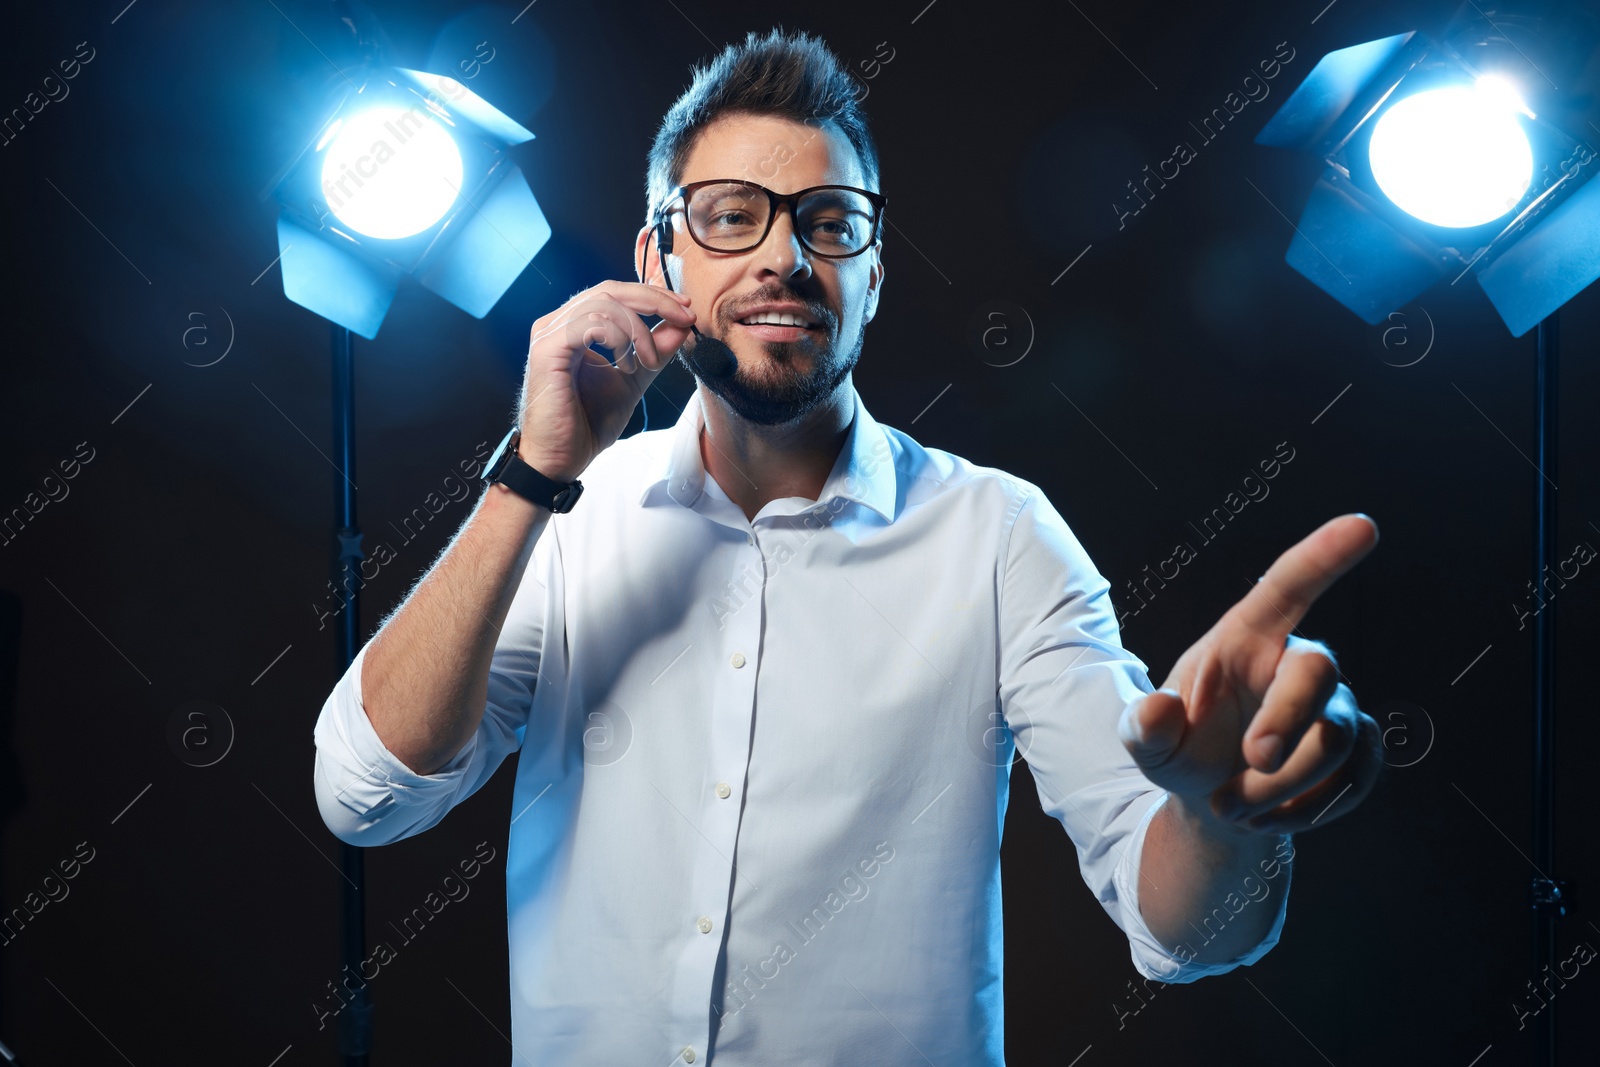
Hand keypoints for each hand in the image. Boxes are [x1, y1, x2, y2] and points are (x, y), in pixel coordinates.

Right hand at [515, 280, 697, 481]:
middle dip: (655, 300)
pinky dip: (620, 337)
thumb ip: (654, 351)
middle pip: (611, 289)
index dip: (653, 296)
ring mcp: (549, 333)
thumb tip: (681, 326)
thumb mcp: (633, 380)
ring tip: (652, 361)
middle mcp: (558, 323)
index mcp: (574, 327)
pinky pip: (590, 322)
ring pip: (604, 303)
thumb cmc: (586, 424)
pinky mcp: (548, 348)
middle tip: (685, 317)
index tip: (686, 311)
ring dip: (639, 328)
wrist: (560, 459)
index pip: (616, 293)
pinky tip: (630, 363)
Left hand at [1117, 514, 1382, 835]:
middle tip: (1251, 760)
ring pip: (1335, 741)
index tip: (1363, 525)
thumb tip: (1155, 711)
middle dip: (1287, 722)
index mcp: (1248, 636)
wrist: (1211, 799)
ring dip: (1281, 787)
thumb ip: (1142, 728)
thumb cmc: (1179, 746)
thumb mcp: (1145, 742)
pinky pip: (1352, 783)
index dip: (1324, 556)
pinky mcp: (1361, 755)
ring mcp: (1336, 708)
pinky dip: (1304, 811)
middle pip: (1320, 675)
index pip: (1289, 586)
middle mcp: (1299, 662)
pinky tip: (1263, 817)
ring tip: (1229, 805)